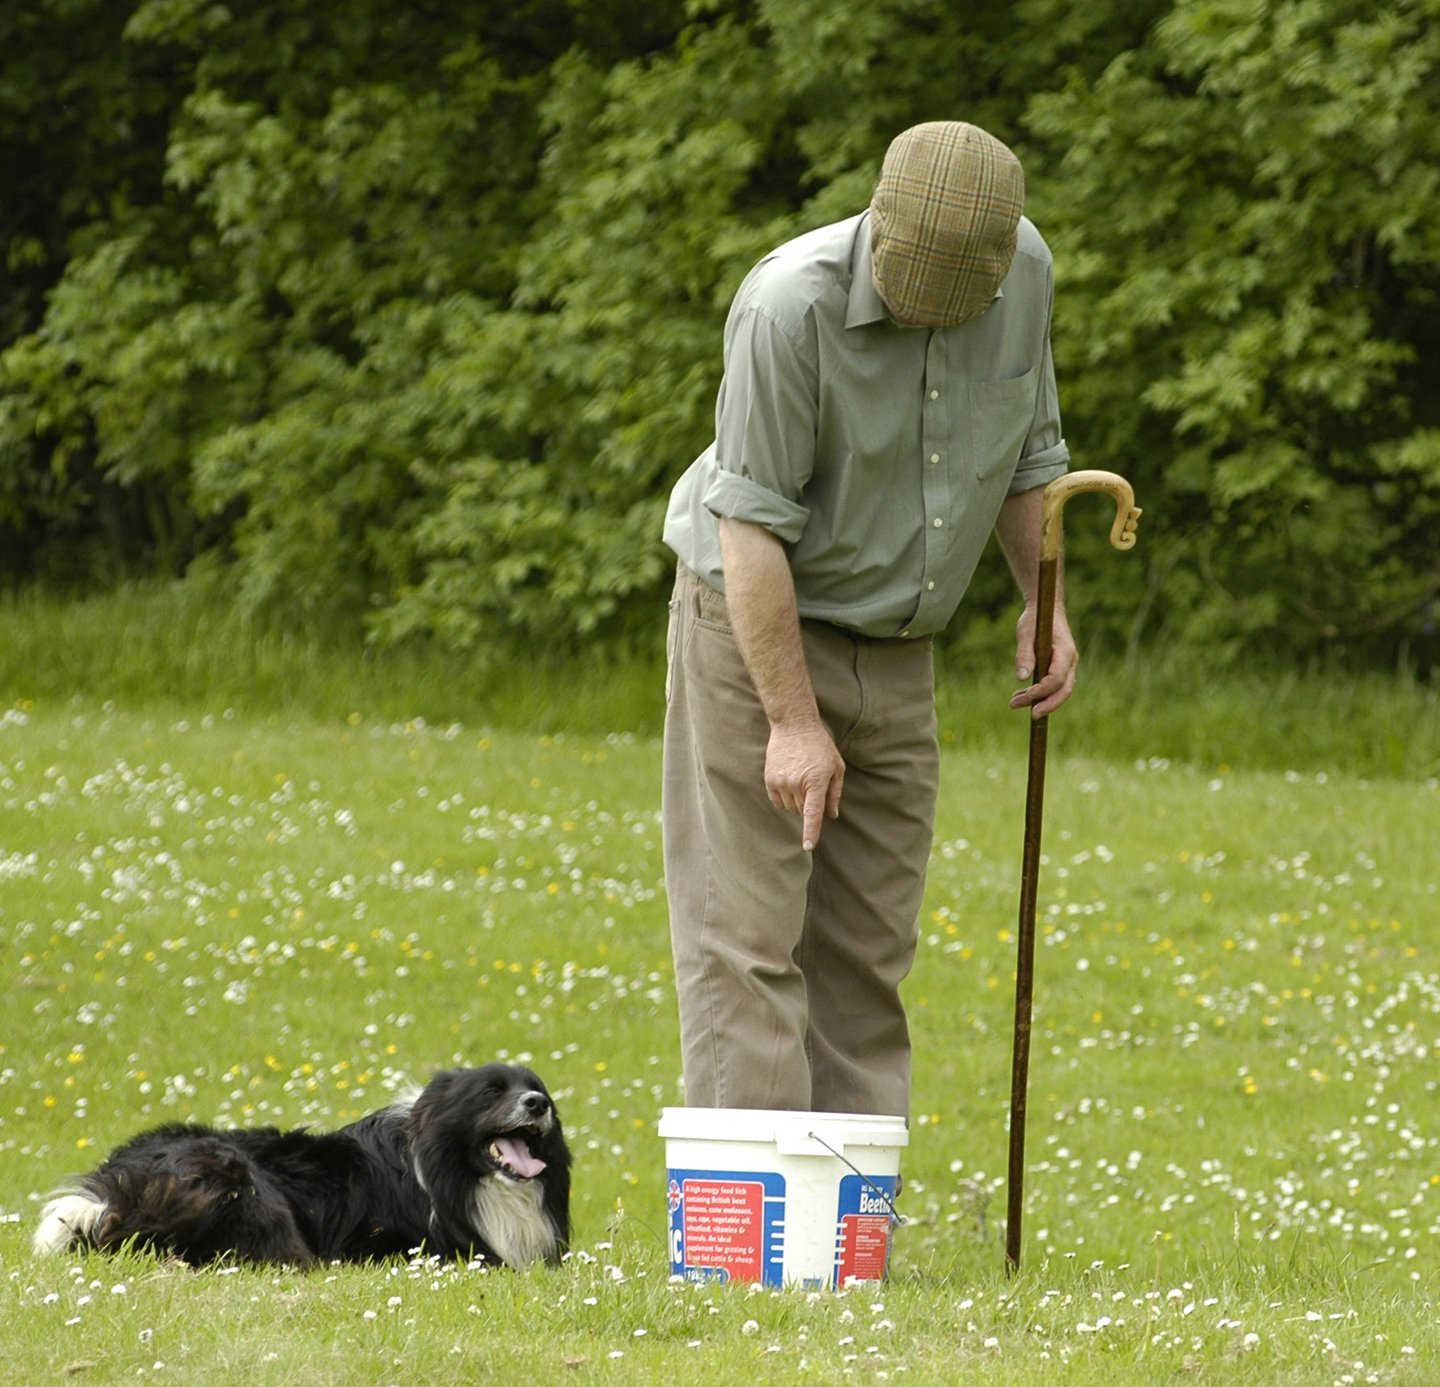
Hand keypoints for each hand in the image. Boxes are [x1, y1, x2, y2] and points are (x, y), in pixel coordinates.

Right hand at [764, 722, 844, 849]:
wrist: (794, 726)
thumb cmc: (819, 746)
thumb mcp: (836, 767)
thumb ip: (835, 793)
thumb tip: (832, 815)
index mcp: (816, 781)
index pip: (812, 814)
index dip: (811, 832)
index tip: (808, 846)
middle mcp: (797, 783)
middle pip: (803, 811)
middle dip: (810, 805)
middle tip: (813, 785)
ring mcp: (781, 781)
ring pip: (790, 808)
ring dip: (797, 802)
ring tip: (801, 780)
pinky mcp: (770, 779)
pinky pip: (778, 801)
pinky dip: (785, 798)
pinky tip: (790, 782)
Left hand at [1009, 606, 1078, 718]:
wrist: (1046, 609)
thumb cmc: (1036, 618)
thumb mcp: (1026, 632)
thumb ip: (1024, 654)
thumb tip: (1022, 678)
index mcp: (1065, 652)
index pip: (1057, 678)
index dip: (1043, 691)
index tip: (1026, 697)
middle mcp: (1070, 661)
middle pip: (1064, 690)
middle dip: (1048, 705)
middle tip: (1030, 715)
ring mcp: (1067, 666)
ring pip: (1060, 691)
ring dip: (1040, 700)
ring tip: (1014, 703)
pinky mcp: (1059, 669)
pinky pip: (1053, 687)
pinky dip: (1039, 694)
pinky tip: (1020, 696)